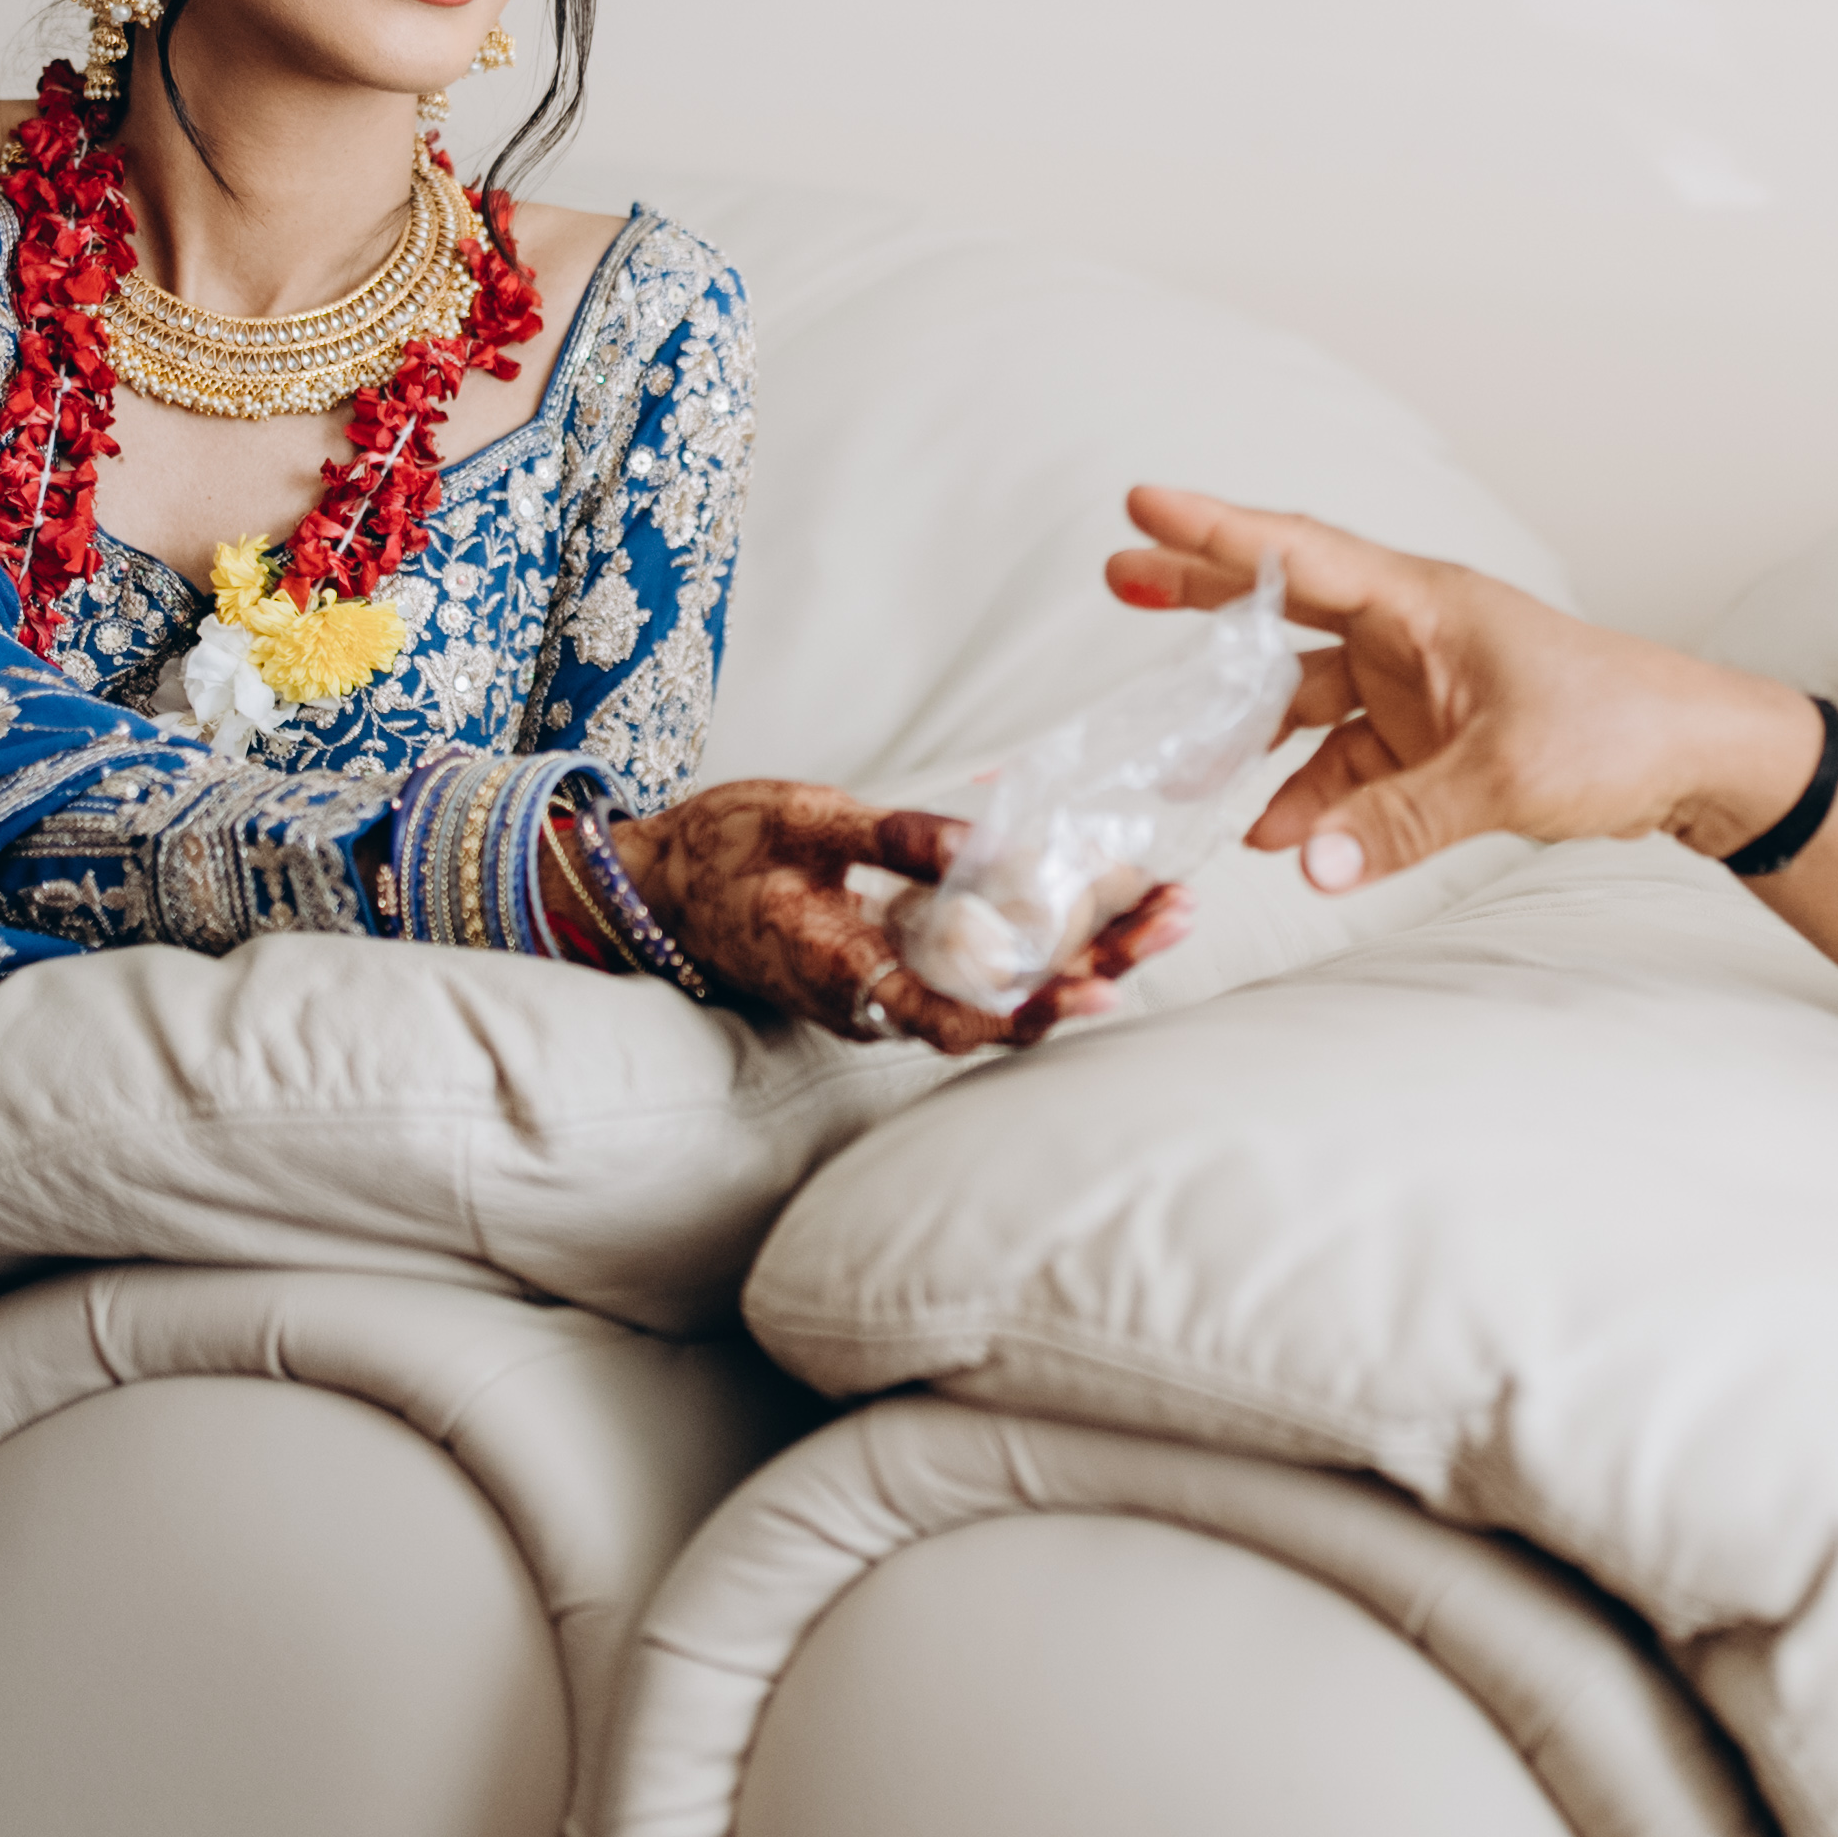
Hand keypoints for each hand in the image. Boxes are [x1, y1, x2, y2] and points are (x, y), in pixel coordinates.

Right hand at [587, 779, 1187, 1052]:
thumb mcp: (802, 819)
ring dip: (1087, 952)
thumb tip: (983, 845)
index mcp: (843, 972)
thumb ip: (891, 836)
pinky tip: (1105, 897)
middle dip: (1097, 968)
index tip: (1098, 991)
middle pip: (1004, 1009)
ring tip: (1170, 906)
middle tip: (1177, 917)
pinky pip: (985, 964)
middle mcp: (877, 1000)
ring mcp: (892, 988)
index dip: (1028, 1009)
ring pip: (1006, 989)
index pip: (950, 1016)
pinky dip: (1047, 935)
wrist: (660, 887)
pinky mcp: (902, 966)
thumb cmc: (720, 851)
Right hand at [1110, 483, 1837, 1163]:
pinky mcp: (1439, 736)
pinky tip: (1281, 836)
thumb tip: (1307, 863)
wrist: (1704, 762)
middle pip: (1287, 606)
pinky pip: (1350, 759)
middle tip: (1118, 578)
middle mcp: (1414, 629)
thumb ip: (1401, 820)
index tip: (1139, 500)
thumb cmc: (1622, 734)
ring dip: (1250, 731)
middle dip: (1204, 596)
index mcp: (1427, 603)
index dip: (1217, 529)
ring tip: (1181, 767)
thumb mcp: (1507, 779)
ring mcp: (1423, 682)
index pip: (1302, 555)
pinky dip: (1313, 795)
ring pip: (1310, 696)